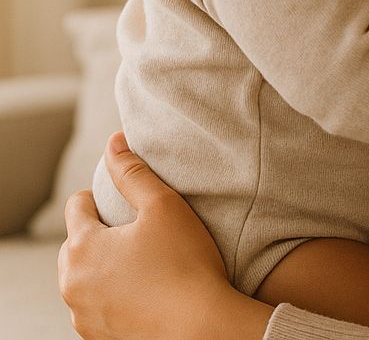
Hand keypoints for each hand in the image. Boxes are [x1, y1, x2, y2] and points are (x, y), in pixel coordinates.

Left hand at [58, 132, 271, 339]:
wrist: (202, 327)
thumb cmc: (185, 262)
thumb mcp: (164, 206)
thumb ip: (133, 173)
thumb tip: (113, 143)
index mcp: (81, 248)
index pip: (77, 206)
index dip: (104, 195)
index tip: (132, 202)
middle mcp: (72, 286)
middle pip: (76, 244)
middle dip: (102, 233)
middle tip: (141, 230)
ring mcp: (82, 317)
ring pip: (86, 277)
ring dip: (106, 266)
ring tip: (146, 261)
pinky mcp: (98, 338)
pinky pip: (98, 305)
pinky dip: (114, 294)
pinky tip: (147, 289)